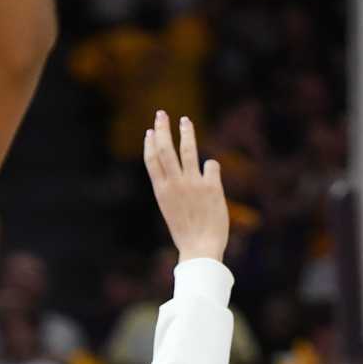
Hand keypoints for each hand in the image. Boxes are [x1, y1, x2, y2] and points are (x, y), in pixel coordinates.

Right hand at [142, 112, 231, 261]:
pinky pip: (211, 165)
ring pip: (188, 150)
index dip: (150, 143)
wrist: (201, 249)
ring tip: (185, 120)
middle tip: (161, 114)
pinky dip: (211, 166)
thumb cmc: (186, 232)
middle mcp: (175, 184)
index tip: (150, 130)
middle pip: (165, 149)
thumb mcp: (170, 209)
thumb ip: (171, 188)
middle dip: (162, 128)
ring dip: (186, 132)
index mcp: (161, 191)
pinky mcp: (212, 187)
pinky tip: (211, 171)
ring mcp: (193, 184)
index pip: (152, 160)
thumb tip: (177, 168)